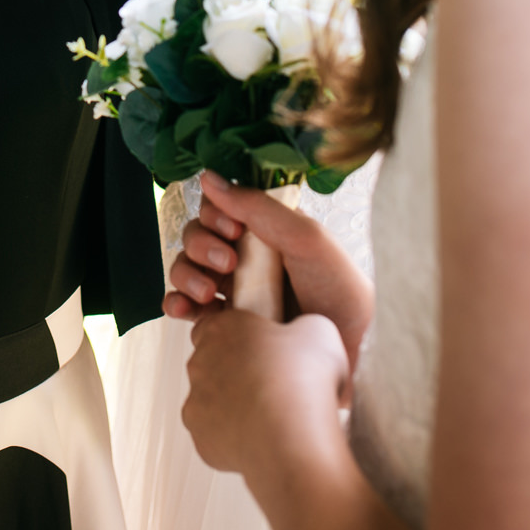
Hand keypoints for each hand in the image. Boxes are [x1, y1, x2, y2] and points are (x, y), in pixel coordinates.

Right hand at [167, 171, 373, 360]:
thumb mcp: (306, 238)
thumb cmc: (341, 290)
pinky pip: (186, 308)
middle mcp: (245, 257)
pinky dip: (176, 303)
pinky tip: (184, 309)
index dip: (216, 214)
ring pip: (186, 269)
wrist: (352, 353)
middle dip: (201, 245)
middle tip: (229, 263)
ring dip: (186, 274)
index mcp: (265, 230)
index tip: (232, 228)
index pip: (219, 208)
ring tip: (208, 293)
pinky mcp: (225, 326)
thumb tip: (209, 177)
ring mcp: (233, 292)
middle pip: (196, 236)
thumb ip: (257, 206)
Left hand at [183, 309, 350, 474]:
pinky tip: (266, 438)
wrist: (295, 441)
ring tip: (274, 415)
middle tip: (273, 382)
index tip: (261, 347)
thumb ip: (301, 325)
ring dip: (235, 406)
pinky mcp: (202, 441)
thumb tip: (303, 335)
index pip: (212, 325)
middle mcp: (199, 364)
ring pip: (212, 402)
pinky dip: (237, 437)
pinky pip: (217, 436)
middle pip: (211, 364)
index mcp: (220, 329)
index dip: (237, 336)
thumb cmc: (305, 380)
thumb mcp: (318, 331)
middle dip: (235, 371)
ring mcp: (196, 405)